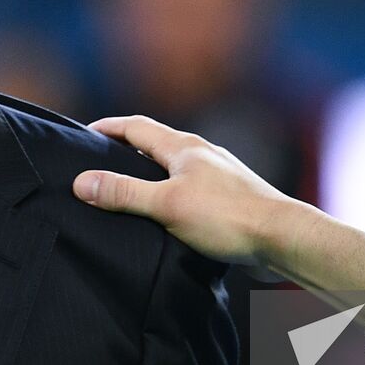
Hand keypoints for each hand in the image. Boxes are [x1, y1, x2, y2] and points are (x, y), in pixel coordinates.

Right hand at [74, 115, 298, 266]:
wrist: (282, 238)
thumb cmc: (229, 217)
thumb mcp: (167, 205)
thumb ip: (124, 193)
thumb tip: (82, 181)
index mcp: (184, 147)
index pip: (136, 127)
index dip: (107, 128)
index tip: (83, 133)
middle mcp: (201, 154)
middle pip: (155, 144)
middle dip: (125, 149)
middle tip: (97, 162)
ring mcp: (218, 175)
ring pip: (173, 167)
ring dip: (148, 173)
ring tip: (126, 190)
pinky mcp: (229, 197)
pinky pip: (190, 187)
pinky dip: (169, 193)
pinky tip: (166, 214)